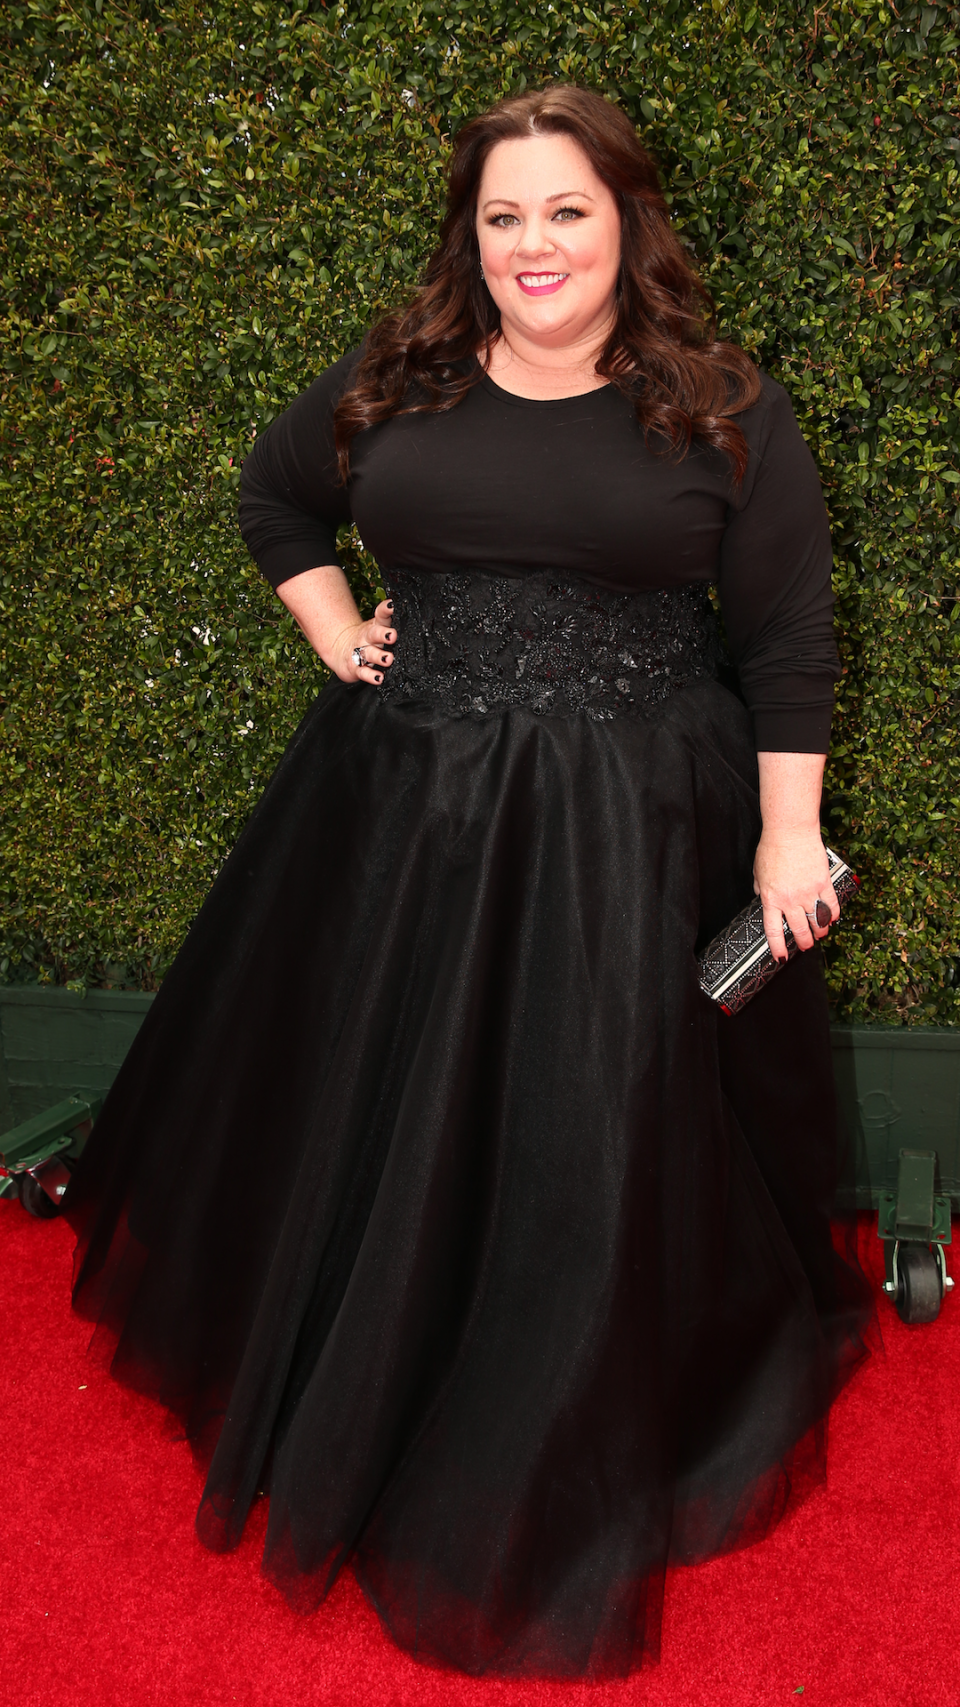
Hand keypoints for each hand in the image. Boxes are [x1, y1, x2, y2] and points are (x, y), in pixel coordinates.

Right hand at [328, 599, 396, 685]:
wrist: (341, 650)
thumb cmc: (367, 638)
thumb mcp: (377, 626)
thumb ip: (388, 619)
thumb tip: (401, 607)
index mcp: (374, 626)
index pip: (380, 615)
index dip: (386, 609)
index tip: (392, 605)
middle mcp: (367, 638)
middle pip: (374, 633)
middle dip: (383, 634)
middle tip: (392, 636)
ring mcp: (360, 653)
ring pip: (369, 654)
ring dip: (379, 656)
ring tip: (389, 659)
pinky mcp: (355, 668)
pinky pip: (364, 672)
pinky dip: (371, 676)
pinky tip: (379, 678)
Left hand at [752, 828, 838, 962]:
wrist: (790, 832)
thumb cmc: (772, 848)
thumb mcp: (758, 872)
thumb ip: (761, 888)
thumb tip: (761, 896)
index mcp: (771, 899)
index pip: (774, 931)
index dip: (778, 948)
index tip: (782, 957)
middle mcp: (790, 900)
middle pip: (800, 930)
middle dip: (804, 942)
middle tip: (806, 945)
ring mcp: (808, 892)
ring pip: (818, 921)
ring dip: (820, 931)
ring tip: (821, 933)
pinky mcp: (823, 882)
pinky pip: (831, 904)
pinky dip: (833, 914)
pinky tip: (832, 918)